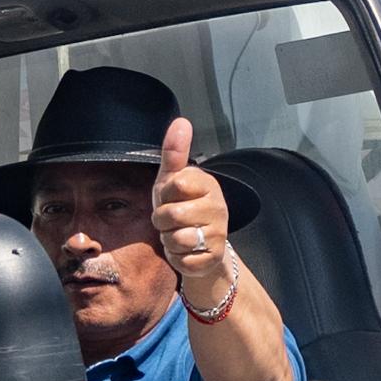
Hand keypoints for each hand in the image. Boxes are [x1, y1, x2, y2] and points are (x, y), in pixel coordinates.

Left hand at [151, 119, 234, 308]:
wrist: (199, 246)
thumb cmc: (182, 207)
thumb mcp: (172, 180)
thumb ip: (175, 153)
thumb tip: (181, 122)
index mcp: (208, 184)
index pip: (175, 184)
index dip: (165, 194)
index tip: (172, 197)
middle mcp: (219, 208)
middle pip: (171, 214)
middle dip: (162, 221)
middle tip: (171, 220)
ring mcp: (218, 233)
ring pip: (176, 238)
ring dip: (169, 240)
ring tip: (178, 235)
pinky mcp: (213, 257)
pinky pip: (181, 259)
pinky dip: (176, 257)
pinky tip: (185, 251)